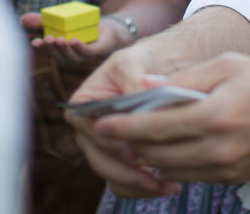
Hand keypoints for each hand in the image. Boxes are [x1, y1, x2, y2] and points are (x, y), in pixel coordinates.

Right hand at [21, 13, 125, 64]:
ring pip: (72, 57)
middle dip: (52, 49)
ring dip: (64, 49)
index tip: (34, 42)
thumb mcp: (59, 21)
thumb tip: (22, 19)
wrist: (108, 28)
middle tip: (46, 39)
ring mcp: (84, 56)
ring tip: (58, 39)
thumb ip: (42, 21)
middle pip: (59, 57)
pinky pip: (87, 52)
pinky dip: (79, 48)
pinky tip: (73, 40)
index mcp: (61, 52)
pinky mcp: (97, 51)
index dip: (41, 49)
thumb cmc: (82, 27)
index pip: (48, 52)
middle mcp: (71, 57)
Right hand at [66, 49, 181, 197]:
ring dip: (137, 187)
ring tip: (167, 188)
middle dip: (127, 175)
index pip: (91, 131)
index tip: (136, 155)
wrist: (153, 69)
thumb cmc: (138, 62)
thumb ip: (133, 79)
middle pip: (99, 160)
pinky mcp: (119, 159)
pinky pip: (123, 182)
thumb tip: (141, 94)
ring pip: (112, 176)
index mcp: (82, 106)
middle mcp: (88, 130)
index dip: (112, 145)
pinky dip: (142, 188)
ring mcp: (102, 147)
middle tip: (155, 181)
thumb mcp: (132, 62)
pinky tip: (166, 186)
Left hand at [94, 53, 249, 186]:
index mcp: (214, 116)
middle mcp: (218, 149)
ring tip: (143, 136)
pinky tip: (173, 146)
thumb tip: (145, 88)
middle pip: (157, 154)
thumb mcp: (225, 66)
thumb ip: (182, 79)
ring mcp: (226, 169)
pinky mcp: (232, 179)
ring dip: (151, 156)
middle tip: (117, 129)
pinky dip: (175, 163)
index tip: (100, 124)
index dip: (123, 128)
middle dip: (132, 143)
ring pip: (170, 170)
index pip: (155, 128)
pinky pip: (191, 176)